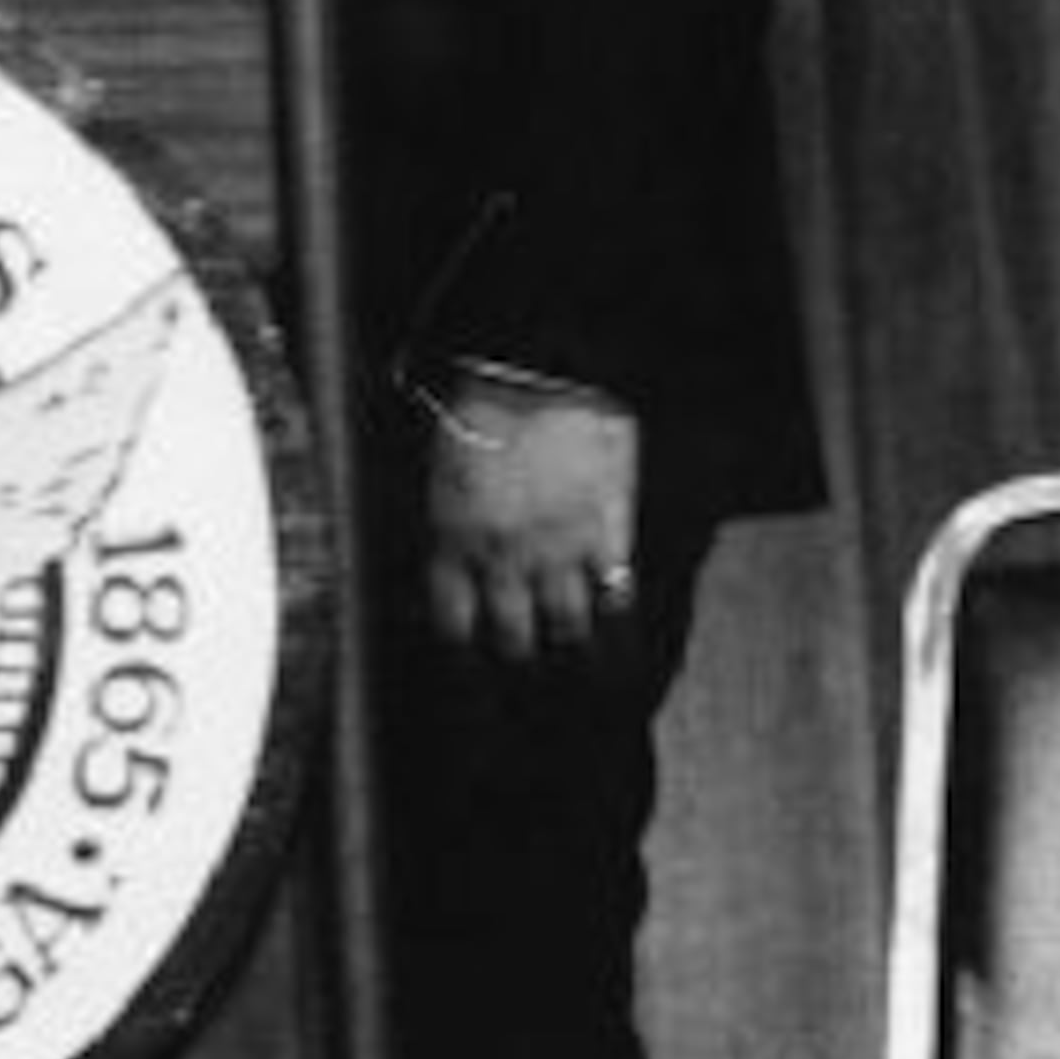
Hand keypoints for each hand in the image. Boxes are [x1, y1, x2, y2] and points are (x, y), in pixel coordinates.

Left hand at [416, 368, 642, 664]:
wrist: (532, 363)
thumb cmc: (474, 407)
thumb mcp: (436, 473)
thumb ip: (443, 531)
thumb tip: (442, 578)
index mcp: (450, 540)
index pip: (452, 628)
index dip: (463, 666)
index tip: (472, 686)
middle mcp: (501, 557)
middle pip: (513, 644)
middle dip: (521, 673)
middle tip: (533, 695)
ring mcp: (558, 549)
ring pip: (568, 634)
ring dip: (574, 662)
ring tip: (583, 685)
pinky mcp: (606, 532)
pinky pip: (617, 601)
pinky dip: (620, 632)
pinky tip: (623, 651)